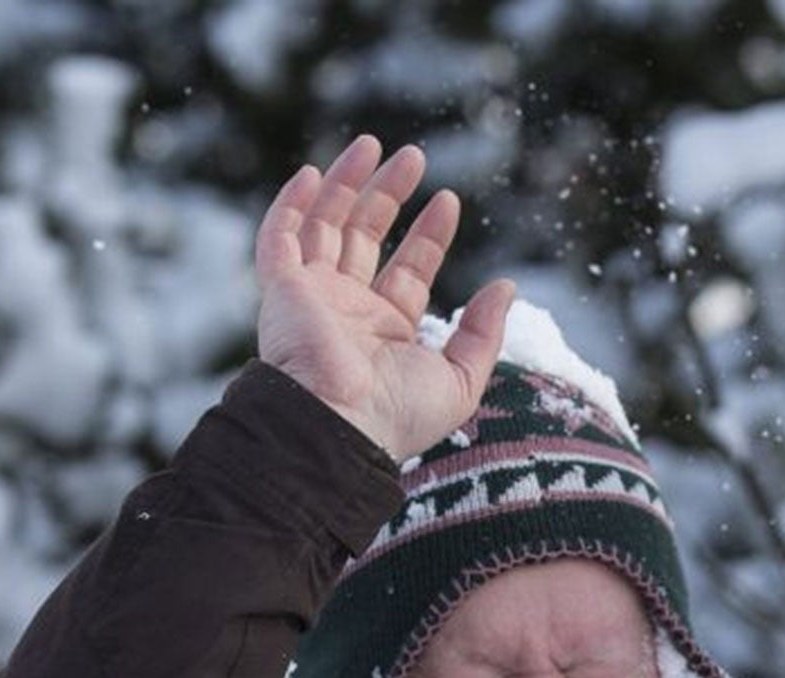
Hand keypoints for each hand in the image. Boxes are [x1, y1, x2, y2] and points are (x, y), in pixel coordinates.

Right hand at [255, 135, 514, 462]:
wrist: (339, 427)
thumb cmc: (398, 415)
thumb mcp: (462, 380)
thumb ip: (484, 334)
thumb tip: (506, 286)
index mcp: (386, 331)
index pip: (409, 270)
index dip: (430, 235)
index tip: (448, 200)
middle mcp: (347, 310)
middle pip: (366, 237)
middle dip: (389, 194)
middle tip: (414, 156)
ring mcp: (312, 297)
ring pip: (325, 225)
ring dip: (346, 183)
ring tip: (374, 143)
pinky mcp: (281, 291)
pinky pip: (278, 238)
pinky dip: (290, 204)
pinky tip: (311, 172)